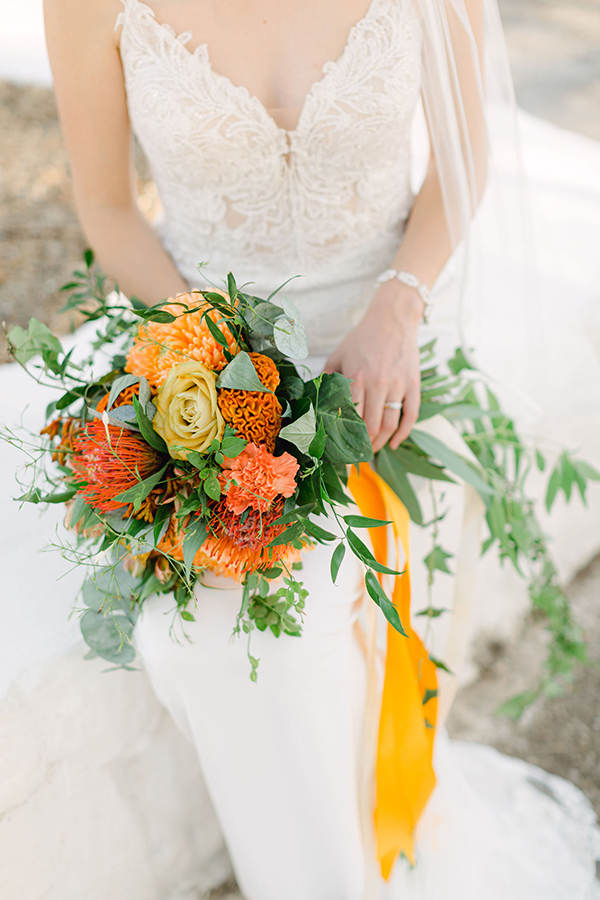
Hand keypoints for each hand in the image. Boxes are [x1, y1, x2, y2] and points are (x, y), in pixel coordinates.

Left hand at [324, 283, 422, 451]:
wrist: (393, 318)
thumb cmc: (362, 338)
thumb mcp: (338, 355)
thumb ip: (327, 379)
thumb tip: (315, 403)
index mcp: (356, 377)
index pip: (349, 417)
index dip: (345, 437)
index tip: (339, 448)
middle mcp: (378, 383)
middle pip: (370, 427)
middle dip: (363, 446)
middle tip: (356, 455)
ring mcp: (398, 385)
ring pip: (390, 425)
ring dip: (381, 443)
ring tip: (373, 451)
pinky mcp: (413, 385)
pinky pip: (410, 415)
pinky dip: (403, 434)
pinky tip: (394, 443)